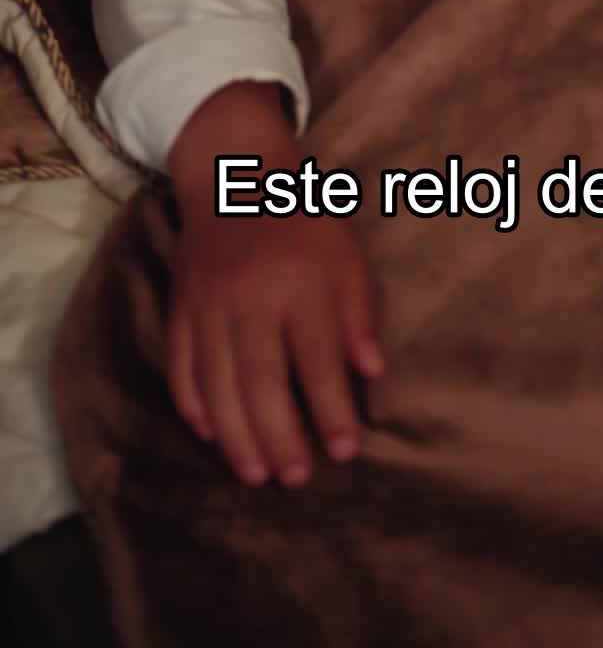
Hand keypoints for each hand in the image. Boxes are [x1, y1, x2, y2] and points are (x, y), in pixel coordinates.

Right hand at [165, 81, 382, 486]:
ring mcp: (208, 305)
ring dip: (234, 433)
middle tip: (294, 478)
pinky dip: (191, 403)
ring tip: (254, 472)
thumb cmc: (304, 220)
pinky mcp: (180, 307)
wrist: (235, 174)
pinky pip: (179, 364)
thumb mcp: (346, 254)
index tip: (345, 450)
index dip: (331, 408)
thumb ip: (358, 313)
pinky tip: (209, 433)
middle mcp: (250, 298)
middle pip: (260, 379)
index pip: (316, 358)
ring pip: (216, 382)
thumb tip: (371, 372)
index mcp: (299, 284)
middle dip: (278, 435)